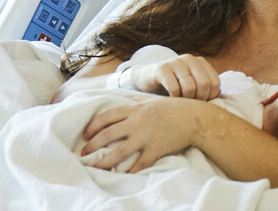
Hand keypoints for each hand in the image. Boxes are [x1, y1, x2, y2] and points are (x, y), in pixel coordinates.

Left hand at [80, 96, 202, 172]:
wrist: (193, 118)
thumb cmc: (172, 108)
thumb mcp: (150, 101)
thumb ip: (134, 103)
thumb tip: (121, 102)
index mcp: (133, 109)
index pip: (107, 117)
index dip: (93, 126)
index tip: (85, 134)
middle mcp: (136, 123)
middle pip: (108, 134)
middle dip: (93, 144)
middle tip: (84, 153)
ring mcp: (145, 137)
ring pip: (120, 151)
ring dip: (105, 161)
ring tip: (95, 167)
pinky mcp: (155, 150)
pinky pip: (139, 163)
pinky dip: (130, 171)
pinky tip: (122, 176)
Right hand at [133, 54, 220, 99]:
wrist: (147, 77)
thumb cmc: (173, 84)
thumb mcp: (191, 83)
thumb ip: (205, 88)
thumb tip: (219, 95)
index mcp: (200, 62)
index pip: (215, 82)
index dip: (210, 97)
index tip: (200, 102)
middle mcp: (189, 59)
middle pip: (204, 85)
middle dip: (199, 99)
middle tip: (190, 104)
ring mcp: (175, 62)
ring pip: (190, 88)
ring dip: (185, 100)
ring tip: (180, 101)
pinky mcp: (162, 68)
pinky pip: (174, 89)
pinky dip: (174, 98)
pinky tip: (170, 98)